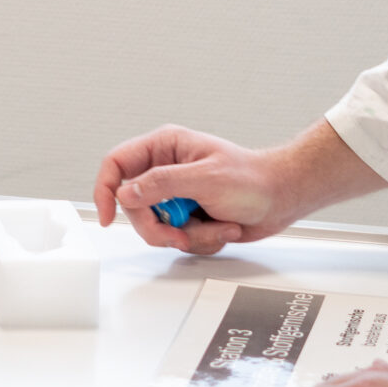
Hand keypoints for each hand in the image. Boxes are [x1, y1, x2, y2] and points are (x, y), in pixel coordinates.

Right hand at [91, 125, 296, 254]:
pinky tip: (221, 227)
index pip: (117, 164)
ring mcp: (177, 195)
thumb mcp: (205, 178)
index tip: (108, 217)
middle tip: (181, 232)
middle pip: (134, 206)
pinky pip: (177, 238)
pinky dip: (201, 240)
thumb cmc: (252, 179)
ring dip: (187, 235)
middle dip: (159, 227)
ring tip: (214, 225)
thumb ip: (162, 184)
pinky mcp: (188, 216)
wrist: (281, 199)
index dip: (106, 190)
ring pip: (156, 227)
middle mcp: (166, 170)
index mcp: (165, 147)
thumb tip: (126, 193)